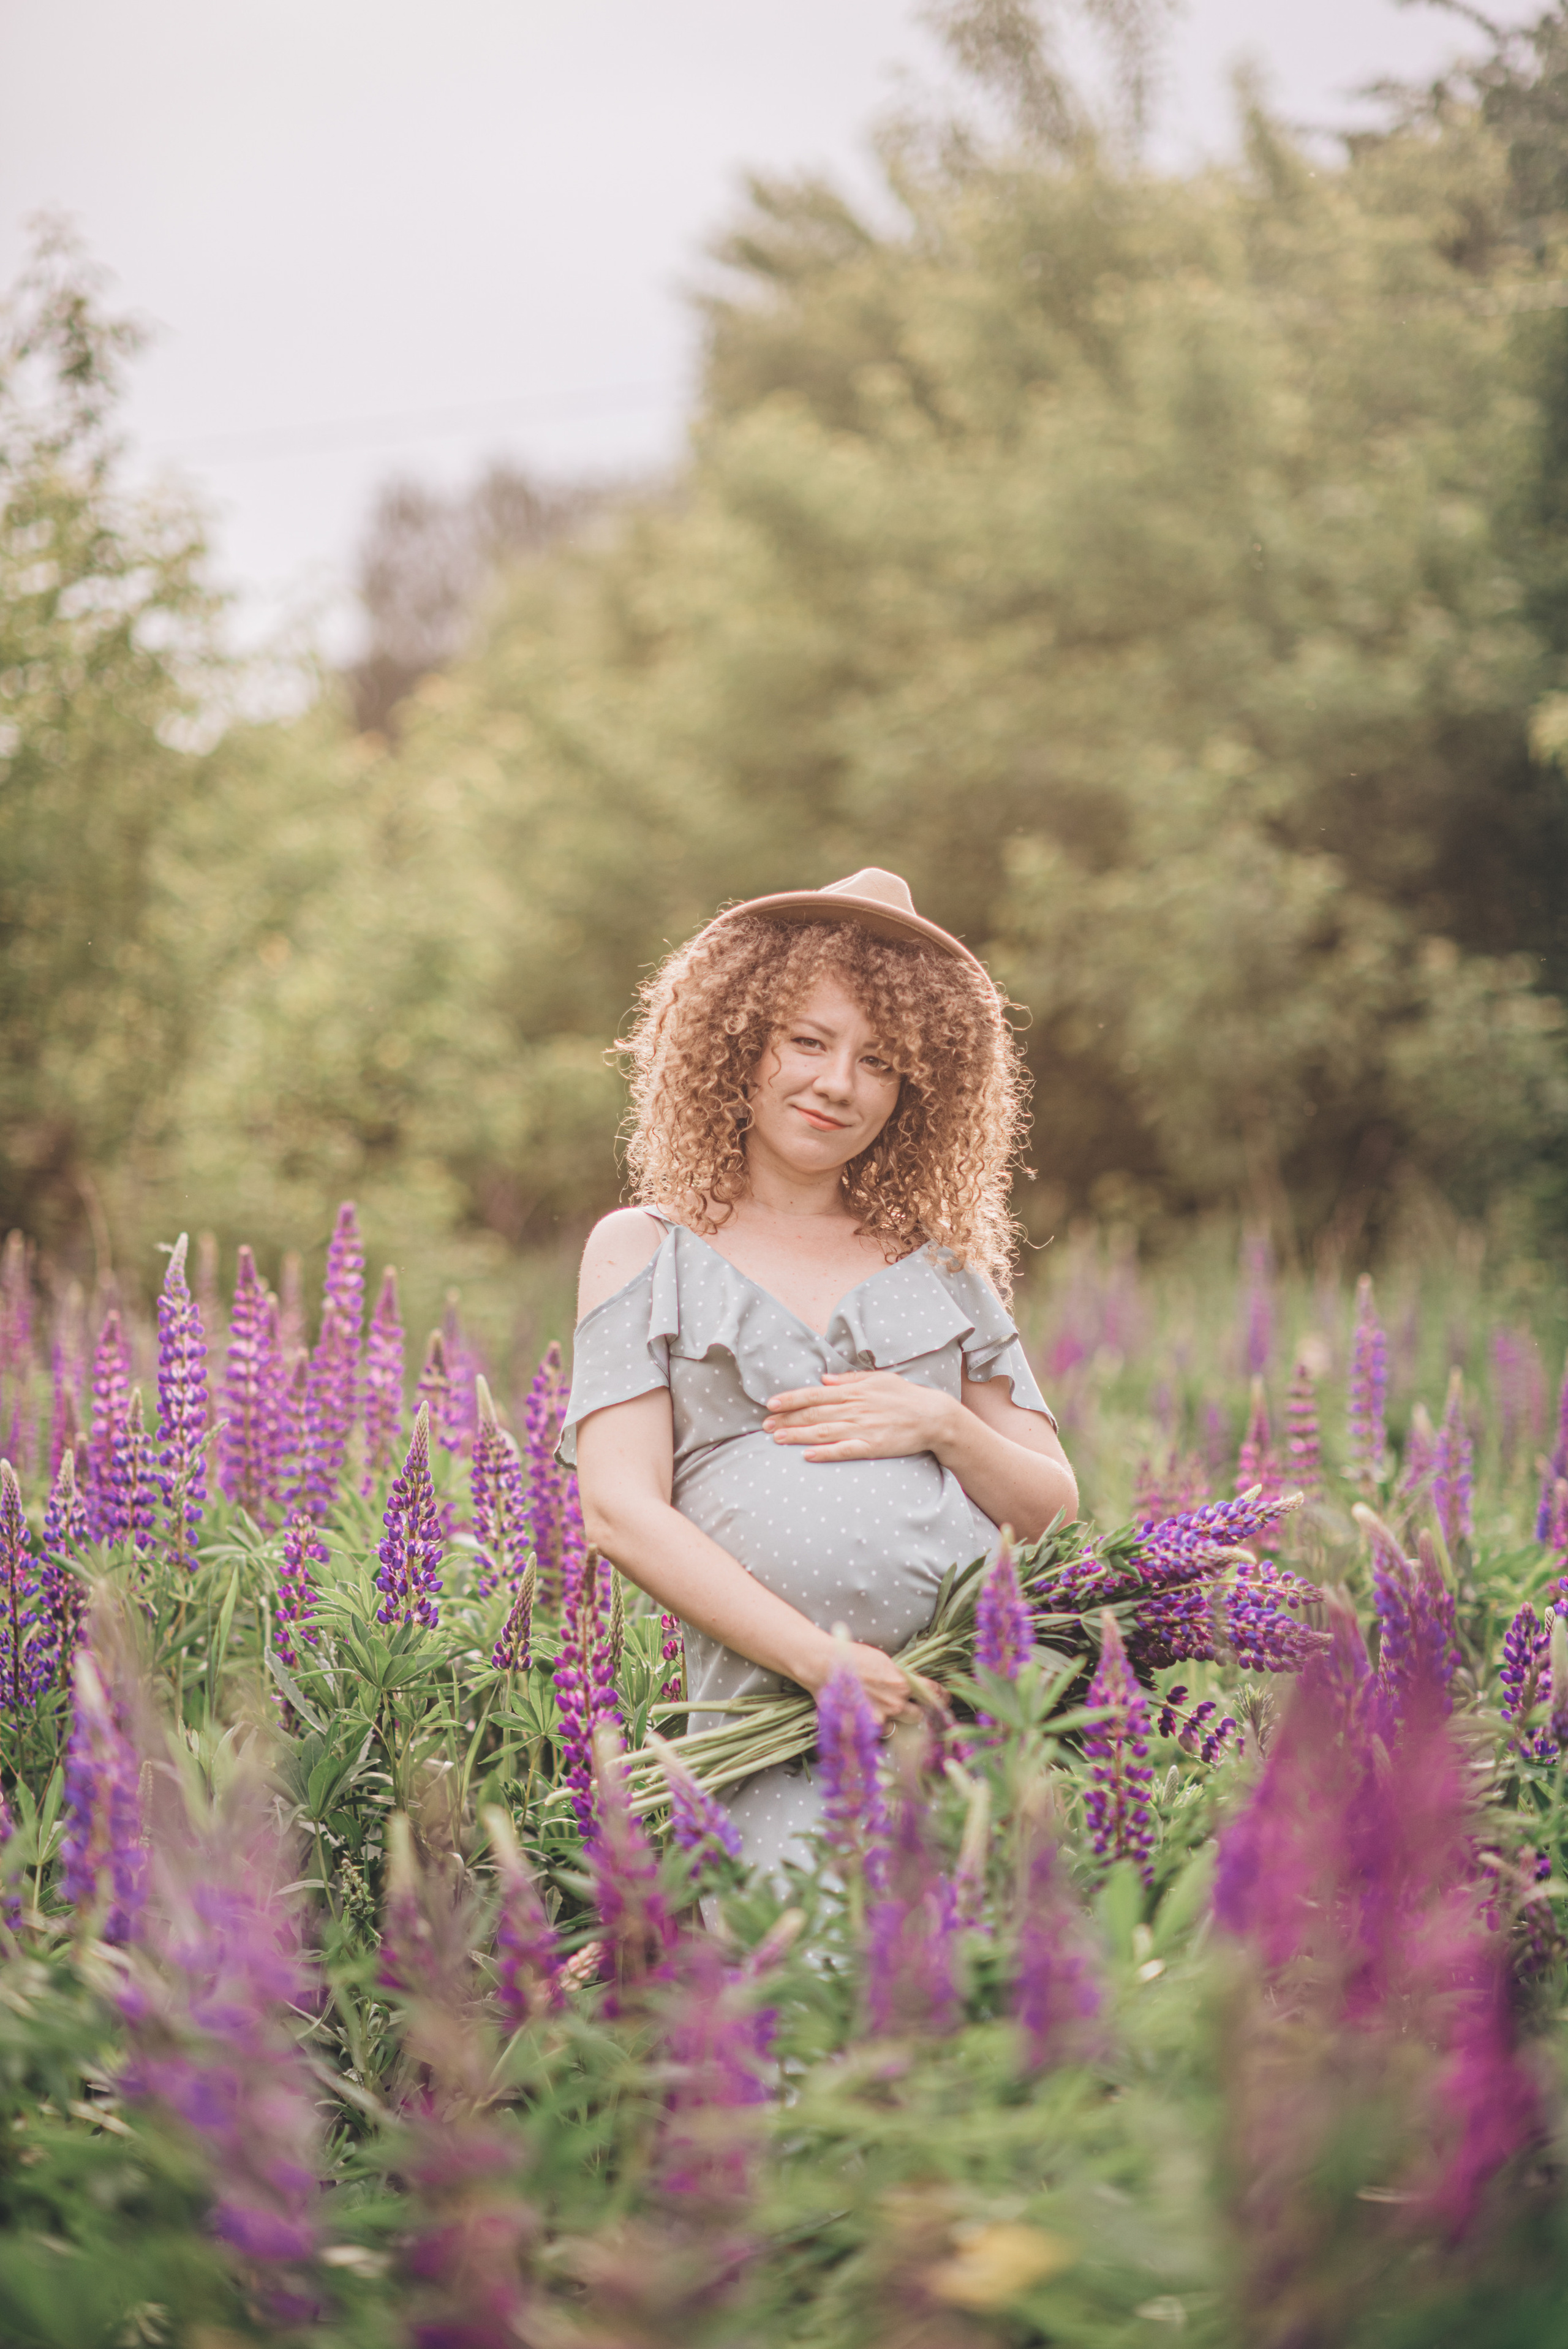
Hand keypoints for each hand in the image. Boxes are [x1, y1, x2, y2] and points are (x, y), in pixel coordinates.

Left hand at [763, 1370, 955, 1462]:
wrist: (932, 1416)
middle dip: (786, 1419)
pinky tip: (807, 1455)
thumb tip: (823, 1378)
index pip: (814, 1394)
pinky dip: (825, 1453)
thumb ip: (849, 1379)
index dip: (791, 1399)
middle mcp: (854, 1408)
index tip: (771, 1404)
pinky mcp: (872, 1446)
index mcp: (853, 1391)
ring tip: (776, 1438)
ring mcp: (862, 1428)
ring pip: (822, 1432)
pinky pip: (844, 1450)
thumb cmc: (905, 1396)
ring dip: (797, 1435)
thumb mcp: (877, 1379)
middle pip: (813, 1414)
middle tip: (764, 1425)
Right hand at [803, 1636, 942, 1731]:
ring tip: (884, 1713)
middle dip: (917, 1712)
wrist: (823, 1665)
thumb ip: (899, 1676)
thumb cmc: (851, 1657)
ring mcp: (881, 1717)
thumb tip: (911, 1685)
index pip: (932, 1693)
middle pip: (918, 1715)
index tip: (946, 1699)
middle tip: (915, 1709)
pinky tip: (867, 1716)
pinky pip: (878, 1731)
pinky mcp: (865, 1727)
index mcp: (903, 1682)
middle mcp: (896, 1702)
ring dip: (895, 1722)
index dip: (942, 1697)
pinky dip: (876, 1726)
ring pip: (898, 1727)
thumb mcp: (883, 1661)